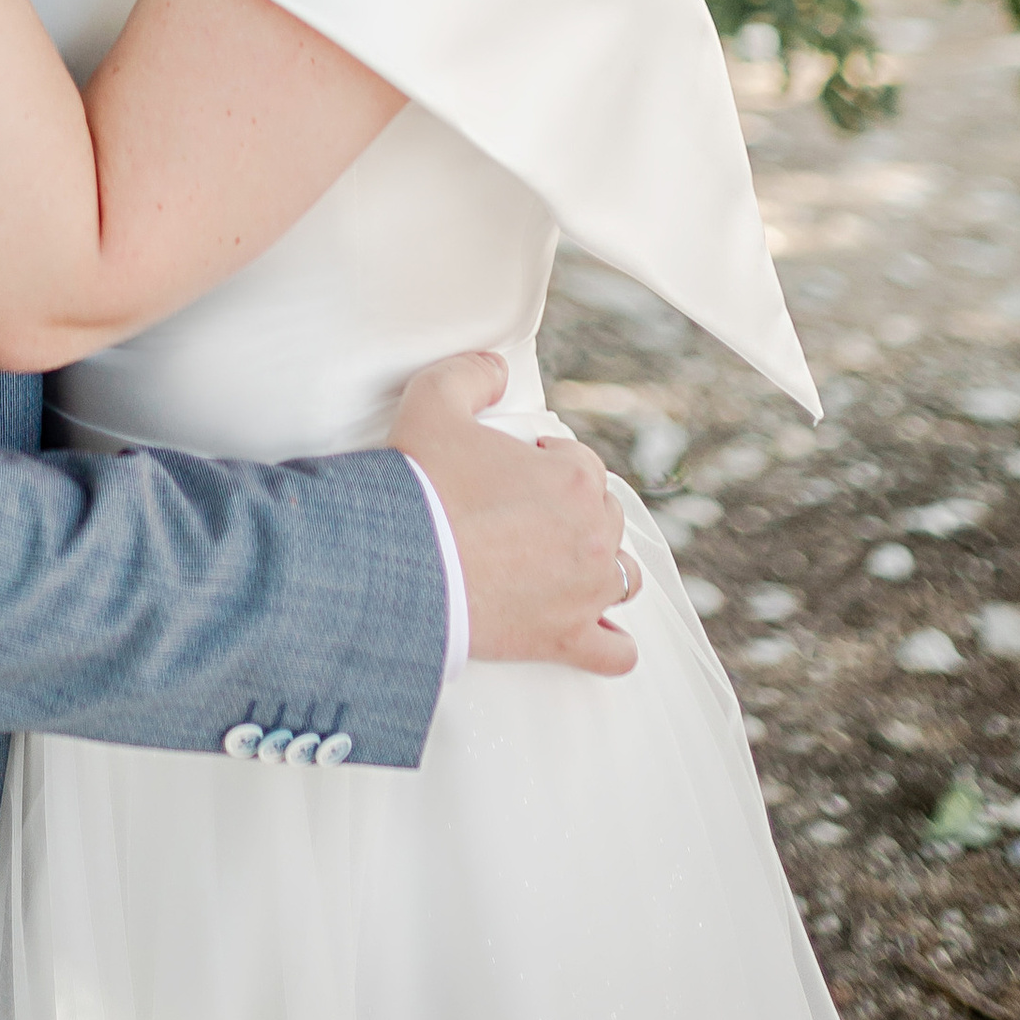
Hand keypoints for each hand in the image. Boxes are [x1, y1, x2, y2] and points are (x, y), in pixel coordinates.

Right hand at [390, 353, 638, 677]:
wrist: (397, 564)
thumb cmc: (419, 487)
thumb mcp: (434, 401)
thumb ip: (471, 372)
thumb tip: (495, 368)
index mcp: (574, 478)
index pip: (583, 464)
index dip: (550, 464)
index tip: (520, 473)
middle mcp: (593, 535)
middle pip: (605, 517)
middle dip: (573, 513)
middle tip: (525, 517)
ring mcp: (585, 592)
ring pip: (622, 576)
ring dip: (601, 567)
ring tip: (562, 565)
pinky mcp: (565, 640)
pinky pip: (616, 652)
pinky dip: (611, 642)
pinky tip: (594, 632)